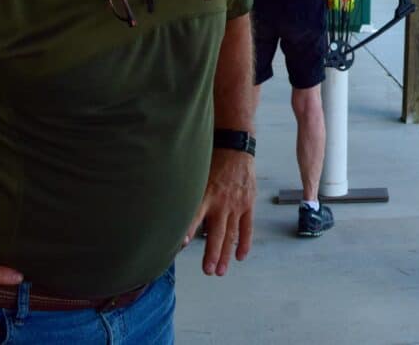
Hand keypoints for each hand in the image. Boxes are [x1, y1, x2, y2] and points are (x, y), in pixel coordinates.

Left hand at [185, 148, 255, 275]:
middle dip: (212, 254)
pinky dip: (244, 242)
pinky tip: (240, 256)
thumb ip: (187, 195)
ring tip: (220, 271)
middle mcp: (221, 202)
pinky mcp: (248, 204)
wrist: (236, 147)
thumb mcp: (196, 175)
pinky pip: (247, 227)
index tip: (181, 245)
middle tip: (208, 271)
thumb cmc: (212, 162)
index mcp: (206, 194)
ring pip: (231, 234)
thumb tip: (170, 212)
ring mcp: (237, 205)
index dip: (189, 230)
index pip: (195, 216)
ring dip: (226, 254)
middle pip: (216, 233)